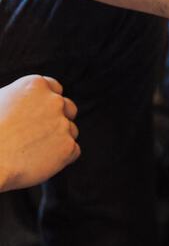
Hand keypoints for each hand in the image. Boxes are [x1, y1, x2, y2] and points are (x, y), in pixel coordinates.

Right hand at [0, 75, 79, 191]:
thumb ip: (18, 96)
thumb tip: (24, 103)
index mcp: (35, 85)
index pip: (54, 87)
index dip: (49, 101)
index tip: (43, 111)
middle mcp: (54, 102)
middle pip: (68, 108)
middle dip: (60, 118)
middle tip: (43, 132)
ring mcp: (63, 125)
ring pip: (71, 131)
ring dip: (59, 138)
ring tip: (34, 148)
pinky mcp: (68, 147)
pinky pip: (73, 151)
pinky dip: (62, 156)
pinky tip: (41, 159)